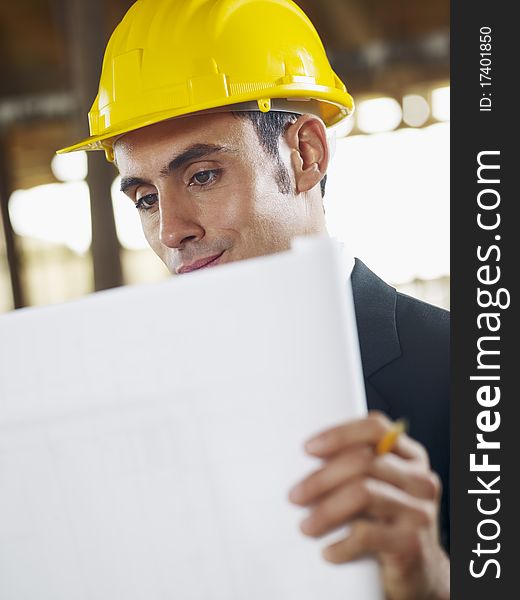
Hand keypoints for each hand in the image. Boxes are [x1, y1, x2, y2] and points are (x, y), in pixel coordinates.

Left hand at [288, 411, 449, 599]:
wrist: (418, 574)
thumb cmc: (385, 522)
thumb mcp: (378, 488)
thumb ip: (354, 468)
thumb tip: (303, 462)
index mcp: (410, 456)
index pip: (375, 428)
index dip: (339, 434)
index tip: (308, 449)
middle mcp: (420, 479)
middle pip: (363, 462)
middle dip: (321, 478)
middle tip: (294, 496)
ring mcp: (420, 511)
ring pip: (363, 493)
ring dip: (325, 511)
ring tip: (305, 527)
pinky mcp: (412, 543)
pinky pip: (366, 534)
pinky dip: (340, 544)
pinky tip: (327, 552)